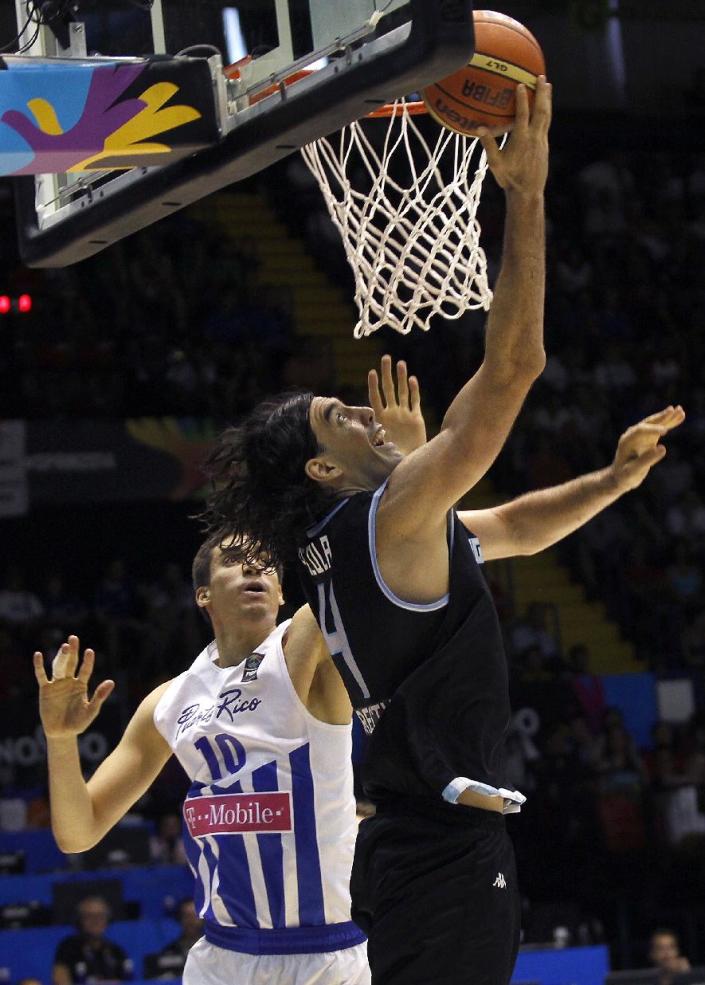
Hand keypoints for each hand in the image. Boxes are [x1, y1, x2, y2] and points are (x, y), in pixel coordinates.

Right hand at [34, 635, 113, 739]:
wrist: (62, 733)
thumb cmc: (79, 722)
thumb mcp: (91, 710)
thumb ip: (99, 696)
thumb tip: (111, 681)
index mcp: (82, 685)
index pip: (85, 670)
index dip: (87, 661)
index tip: (89, 651)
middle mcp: (69, 681)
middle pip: (71, 663)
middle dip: (73, 651)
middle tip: (74, 638)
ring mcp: (57, 684)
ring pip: (58, 667)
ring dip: (60, 657)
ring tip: (64, 646)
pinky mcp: (45, 690)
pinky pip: (42, 676)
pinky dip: (39, 666)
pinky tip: (38, 655)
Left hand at [368, 355, 425, 454]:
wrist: (408, 463)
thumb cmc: (391, 458)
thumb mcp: (379, 447)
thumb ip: (375, 437)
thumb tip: (362, 433)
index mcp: (381, 418)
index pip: (375, 397)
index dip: (374, 385)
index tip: (372, 373)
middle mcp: (392, 413)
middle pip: (388, 389)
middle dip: (387, 373)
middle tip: (385, 358)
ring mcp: (404, 414)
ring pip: (402, 392)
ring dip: (401, 378)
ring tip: (400, 363)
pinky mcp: (416, 418)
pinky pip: (414, 401)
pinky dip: (414, 391)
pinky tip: (412, 379)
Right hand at [477, 76, 550, 196]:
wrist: (527, 192)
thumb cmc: (509, 179)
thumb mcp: (495, 163)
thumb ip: (488, 145)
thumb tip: (478, 128)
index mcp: (521, 139)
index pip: (522, 115)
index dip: (522, 99)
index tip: (521, 85)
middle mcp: (534, 137)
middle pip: (540, 110)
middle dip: (541, 93)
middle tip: (541, 77)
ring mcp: (541, 141)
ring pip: (546, 116)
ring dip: (547, 99)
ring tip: (547, 86)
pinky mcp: (544, 145)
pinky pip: (546, 124)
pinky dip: (546, 112)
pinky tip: (545, 107)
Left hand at [610, 405, 684, 491]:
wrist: (621, 477)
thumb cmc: (625, 475)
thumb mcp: (634, 470)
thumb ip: (647, 460)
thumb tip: (663, 448)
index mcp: (626, 441)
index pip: (640, 431)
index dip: (652, 430)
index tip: (665, 431)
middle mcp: (633, 435)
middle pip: (648, 423)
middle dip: (661, 418)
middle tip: (673, 410)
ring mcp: (641, 436)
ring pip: (656, 424)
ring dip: (668, 417)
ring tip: (680, 410)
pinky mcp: (649, 438)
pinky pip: (661, 429)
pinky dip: (670, 423)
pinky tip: (680, 417)